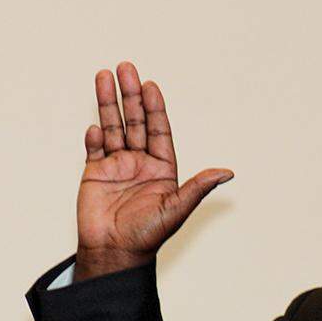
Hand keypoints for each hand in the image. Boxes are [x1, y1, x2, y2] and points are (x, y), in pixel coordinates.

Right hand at [74, 62, 232, 281]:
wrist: (115, 253)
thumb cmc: (148, 235)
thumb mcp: (177, 210)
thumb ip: (198, 187)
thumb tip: (227, 173)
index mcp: (162, 167)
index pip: (159, 129)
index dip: (154, 107)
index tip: (150, 86)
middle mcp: (140, 162)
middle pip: (134, 121)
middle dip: (129, 95)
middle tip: (125, 67)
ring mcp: (116, 165)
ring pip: (112, 127)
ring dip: (107, 104)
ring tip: (102, 77)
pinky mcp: (95, 173)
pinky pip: (94, 149)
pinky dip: (94, 137)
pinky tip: (94, 125)